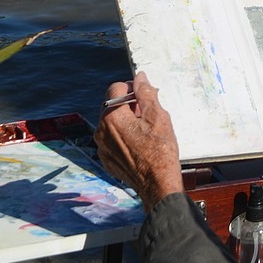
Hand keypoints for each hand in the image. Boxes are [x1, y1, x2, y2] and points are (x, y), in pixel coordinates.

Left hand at [94, 71, 183, 211]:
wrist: (157, 185)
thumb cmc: (160, 151)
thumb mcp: (157, 116)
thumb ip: (146, 93)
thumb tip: (139, 78)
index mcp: (112, 118)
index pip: (116, 88)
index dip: (132, 87)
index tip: (144, 95)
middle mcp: (101, 131)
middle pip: (112, 105)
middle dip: (129, 103)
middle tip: (147, 112)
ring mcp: (102, 147)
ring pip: (112, 122)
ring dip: (126, 119)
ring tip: (145, 128)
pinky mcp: (107, 158)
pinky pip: (112, 138)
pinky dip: (123, 135)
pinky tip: (139, 142)